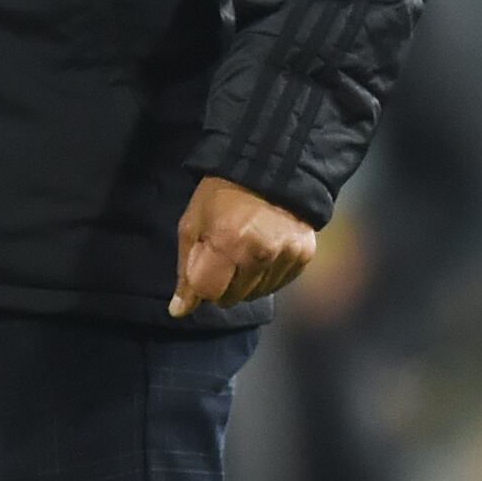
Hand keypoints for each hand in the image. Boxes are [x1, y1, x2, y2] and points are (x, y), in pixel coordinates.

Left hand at [169, 174, 318, 316]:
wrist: (269, 169)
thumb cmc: (221, 195)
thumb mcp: (193, 224)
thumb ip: (186, 270)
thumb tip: (179, 311)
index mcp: (228, 242)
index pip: (208, 292)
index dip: (201, 282)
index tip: (203, 267)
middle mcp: (260, 253)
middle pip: (232, 298)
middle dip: (222, 283)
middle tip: (223, 256)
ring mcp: (285, 256)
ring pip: (255, 295)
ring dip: (244, 281)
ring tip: (243, 250)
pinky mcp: (303, 256)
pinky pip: (278, 285)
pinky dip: (266, 275)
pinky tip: (262, 251)